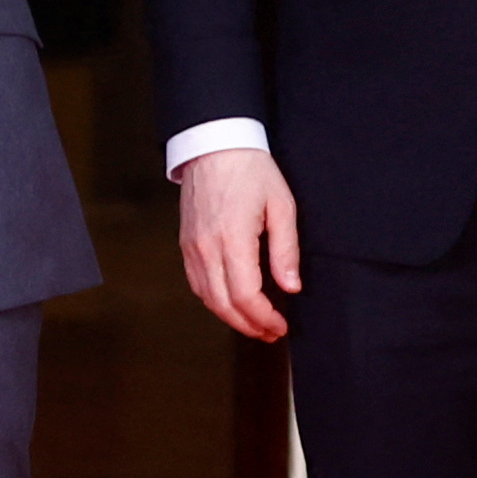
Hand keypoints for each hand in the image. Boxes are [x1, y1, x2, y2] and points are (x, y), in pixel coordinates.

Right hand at [177, 147, 301, 340]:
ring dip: (231, 317)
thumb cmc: (250, 170)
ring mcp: (191, 247)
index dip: (264, 318)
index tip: (280, 325)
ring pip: (207, 298)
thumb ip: (286, 250)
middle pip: (224, 304)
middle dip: (249, 325)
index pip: (245, 295)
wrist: (214, 144)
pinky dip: (214, 301)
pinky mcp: (185, 244)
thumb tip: (291, 286)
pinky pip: (197, 284)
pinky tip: (232, 304)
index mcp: (233, 238)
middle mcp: (207, 248)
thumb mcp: (281, 205)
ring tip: (254, 324)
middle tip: (271, 332)